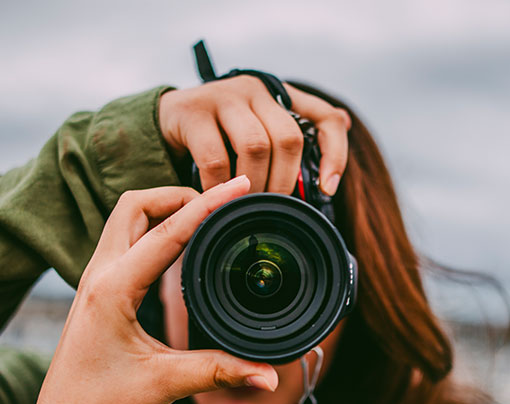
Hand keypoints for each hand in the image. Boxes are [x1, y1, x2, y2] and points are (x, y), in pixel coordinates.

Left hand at [26, 175, 277, 403]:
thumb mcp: (167, 385)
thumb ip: (222, 372)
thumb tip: (272, 375)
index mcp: (112, 290)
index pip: (169, 231)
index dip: (209, 204)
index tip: (240, 186)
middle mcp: (98, 277)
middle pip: (136, 205)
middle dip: (178, 194)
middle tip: (220, 201)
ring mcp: (92, 283)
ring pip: (125, 220)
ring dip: (162, 209)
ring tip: (205, 216)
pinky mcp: (96, 294)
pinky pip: (124, 243)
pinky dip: (153, 231)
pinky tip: (179, 246)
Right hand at [158, 76, 351, 195]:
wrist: (167, 119)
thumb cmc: (221, 133)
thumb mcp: (257, 131)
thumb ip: (291, 137)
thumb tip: (342, 142)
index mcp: (279, 96)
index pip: (325, 118)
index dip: (335, 154)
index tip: (327, 189)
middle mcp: (255, 90)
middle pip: (288, 138)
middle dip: (284, 181)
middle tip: (273, 208)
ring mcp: (224, 97)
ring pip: (255, 146)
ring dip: (254, 185)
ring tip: (246, 206)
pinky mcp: (193, 112)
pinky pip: (215, 158)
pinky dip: (220, 187)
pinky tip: (217, 199)